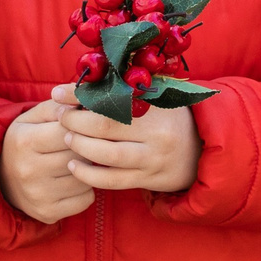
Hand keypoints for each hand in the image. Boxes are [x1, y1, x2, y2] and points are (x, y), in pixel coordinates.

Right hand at [0, 101, 96, 223]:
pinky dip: (85, 190)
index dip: (81, 127)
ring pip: (86, 177)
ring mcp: (38, 195)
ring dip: (88, 169)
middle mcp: (29, 170)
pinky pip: (86, 198)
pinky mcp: (48, 213)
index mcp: (24, 141)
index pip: (69, 130)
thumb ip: (58, 106)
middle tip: (82, 145)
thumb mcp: (32, 118)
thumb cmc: (25, 142)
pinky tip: (71, 182)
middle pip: (79, 154)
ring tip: (74, 162)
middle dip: (86, 148)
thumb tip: (83, 102)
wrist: (1, 180)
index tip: (81, 127)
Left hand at [52, 87, 202, 193]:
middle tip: (61, 116)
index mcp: (158, 107)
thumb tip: (86, 79)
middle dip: (75, 120)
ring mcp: (152, 159)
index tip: (58, 93)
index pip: (112, 97)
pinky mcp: (148, 180)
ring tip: (67, 137)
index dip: (81, 95)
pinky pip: (112, 180)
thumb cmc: (172, 118)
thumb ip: (129, 88)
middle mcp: (156, 133)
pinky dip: (89, 174)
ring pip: (107, 155)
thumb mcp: (160, 96)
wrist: (203, 152)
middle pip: (105, 126)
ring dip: (80, 146)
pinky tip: (74, 166)